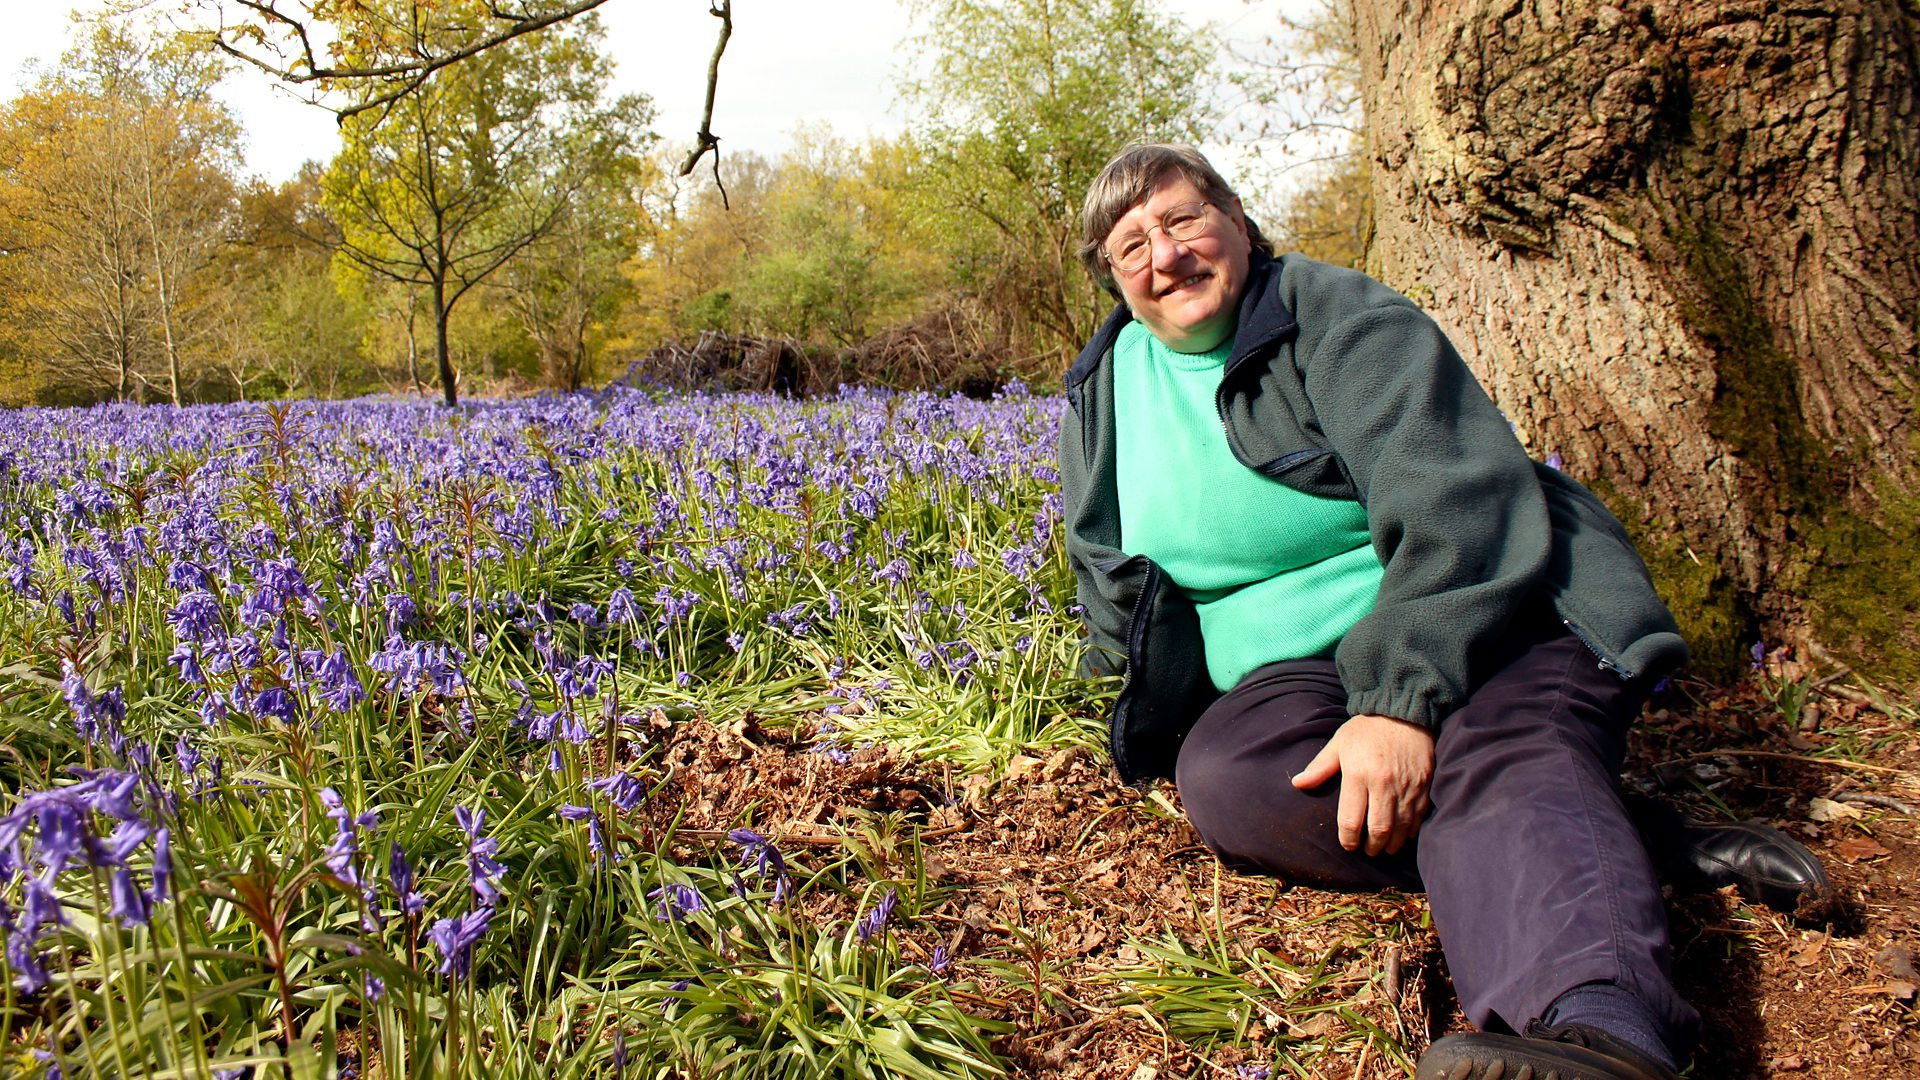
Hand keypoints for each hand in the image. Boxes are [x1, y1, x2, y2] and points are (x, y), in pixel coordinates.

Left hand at [1290, 713, 1434, 855]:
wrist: (1403, 712)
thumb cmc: (1366, 729)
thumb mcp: (1338, 743)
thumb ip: (1319, 767)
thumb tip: (1297, 784)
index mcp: (1358, 774)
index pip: (1351, 820)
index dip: (1348, 840)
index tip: (1348, 845)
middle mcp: (1383, 783)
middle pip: (1378, 830)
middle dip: (1372, 847)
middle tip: (1367, 851)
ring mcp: (1406, 786)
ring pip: (1400, 828)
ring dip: (1391, 844)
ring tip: (1384, 848)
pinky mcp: (1424, 785)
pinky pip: (1417, 817)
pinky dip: (1409, 832)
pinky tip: (1402, 836)